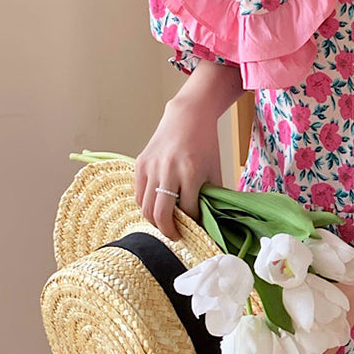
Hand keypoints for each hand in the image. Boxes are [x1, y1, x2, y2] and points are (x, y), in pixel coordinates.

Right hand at [134, 97, 222, 239]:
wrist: (187, 117)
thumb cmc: (204, 144)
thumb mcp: (214, 170)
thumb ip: (211, 196)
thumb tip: (210, 221)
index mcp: (191, 172)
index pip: (188, 210)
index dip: (193, 223)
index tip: (196, 227)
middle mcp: (168, 170)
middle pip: (161, 215)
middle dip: (170, 232)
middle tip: (177, 237)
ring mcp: (151, 167)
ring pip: (146, 209)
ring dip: (156, 223)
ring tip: (167, 224)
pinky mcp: (140, 164)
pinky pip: (139, 196)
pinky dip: (146, 207)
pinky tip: (157, 208)